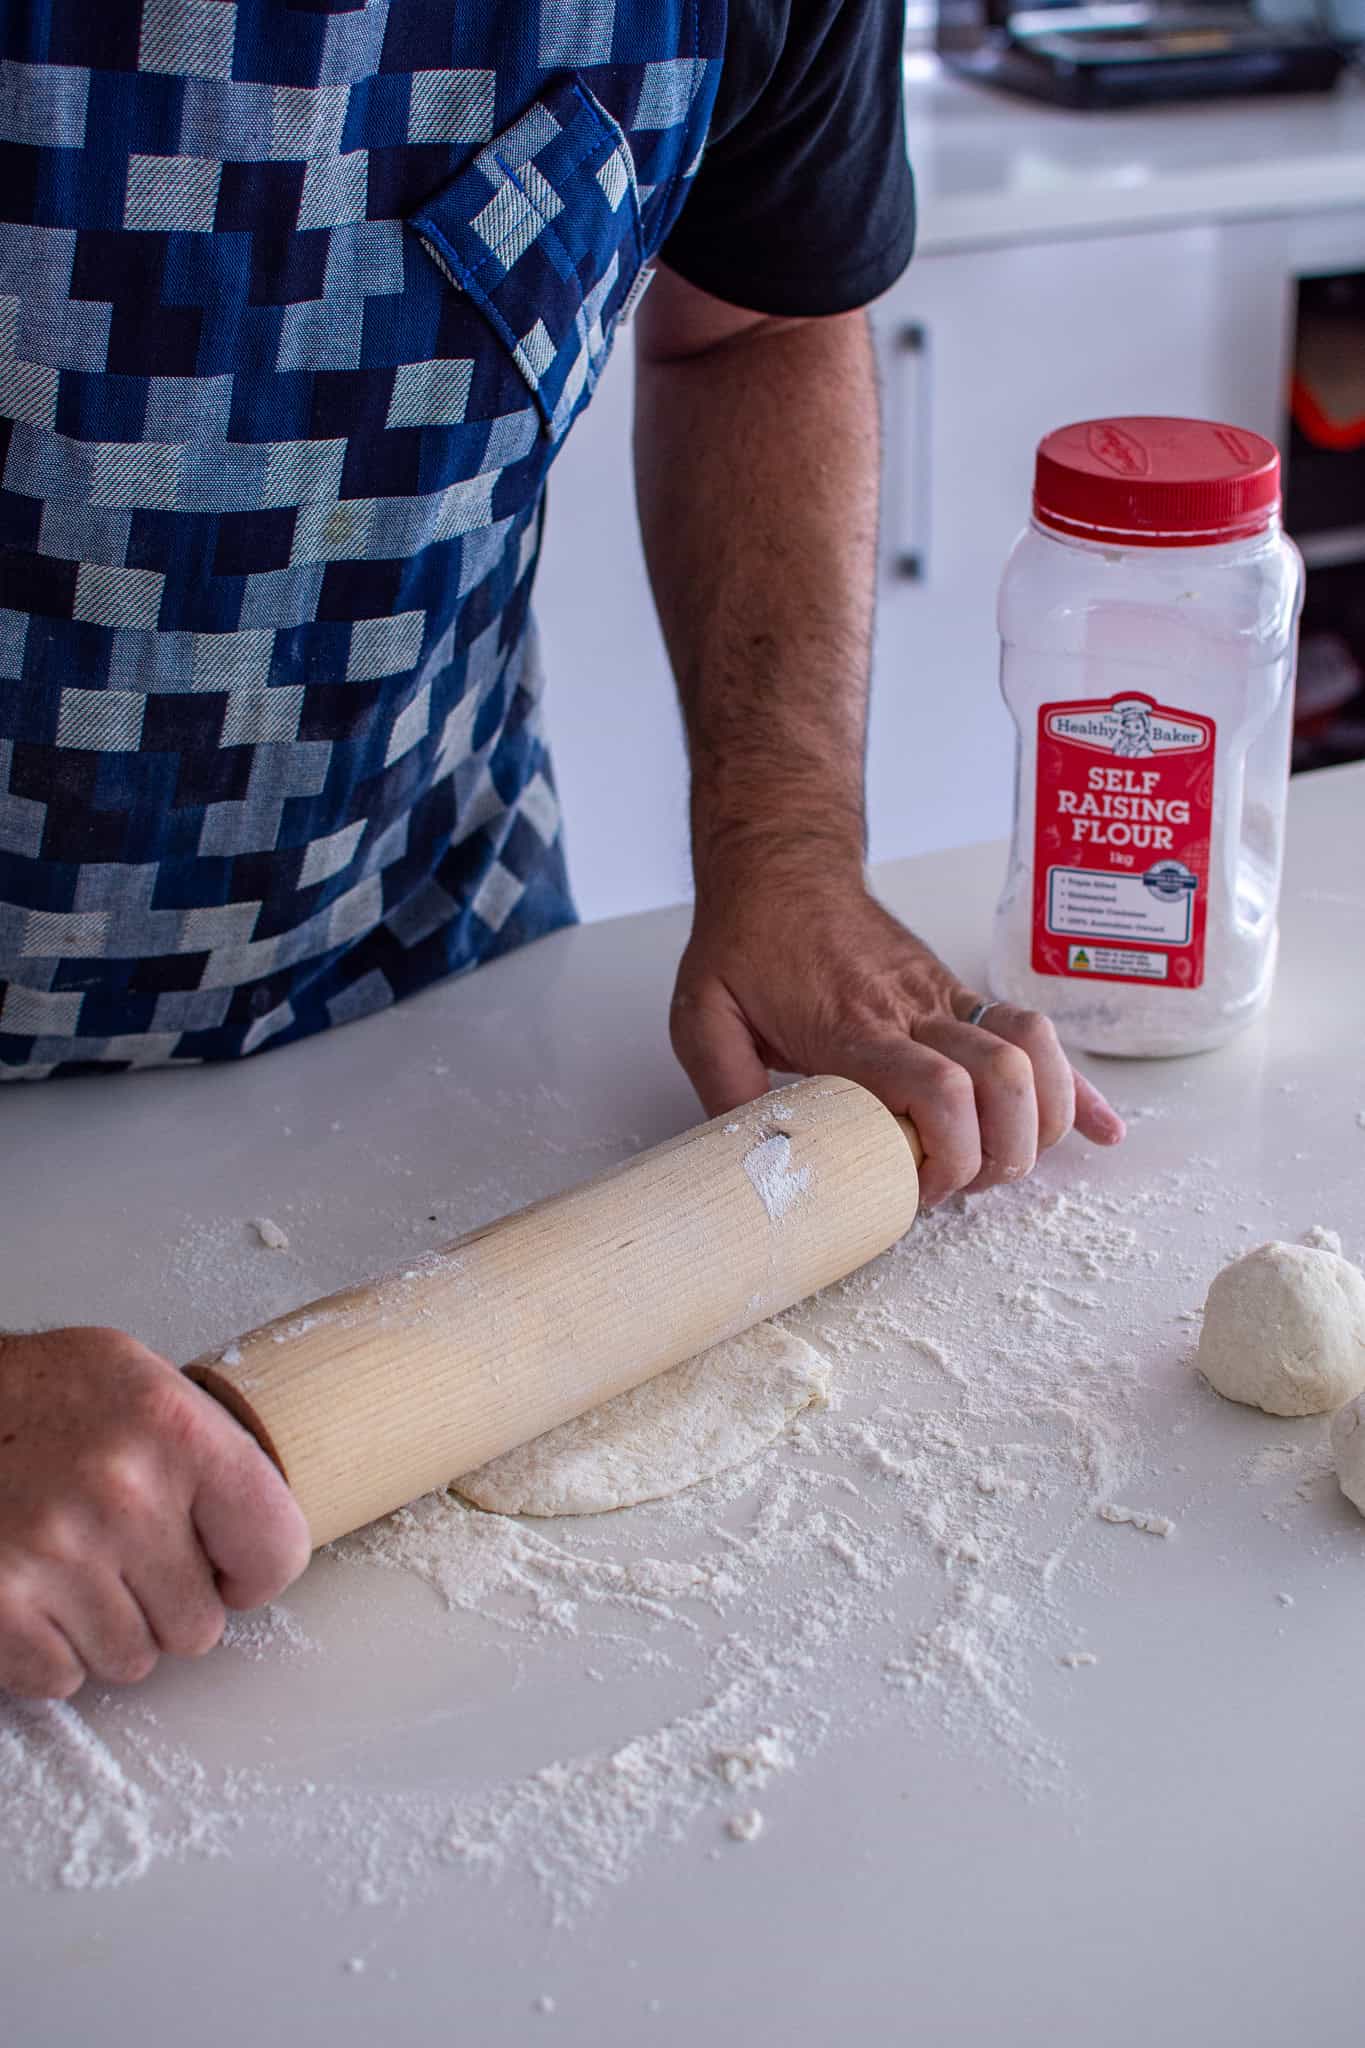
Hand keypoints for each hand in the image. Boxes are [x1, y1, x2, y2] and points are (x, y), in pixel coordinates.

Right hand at [0, 1327, 311, 1699]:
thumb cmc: (36, 1394)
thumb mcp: (139, 1380)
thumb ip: (209, 1452)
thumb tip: (260, 1536)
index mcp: (173, 1428)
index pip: (275, 1547)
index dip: (255, 1569)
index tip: (228, 1565)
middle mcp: (121, 1491)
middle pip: (198, 1625)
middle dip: (167, 1602)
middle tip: (124, 1552)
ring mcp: (53, 1553)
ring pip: (130, 1660)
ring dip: (106, 1627)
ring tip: (73, 1562)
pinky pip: (59, 1678)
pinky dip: (47, 1649)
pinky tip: (34, 1588)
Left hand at [670, 870, 1123, 1207]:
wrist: (781, 865)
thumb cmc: (746, 940)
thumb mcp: (702, 1014)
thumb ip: (725, 1088)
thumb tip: (757, 1158)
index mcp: (852, 1026)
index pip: (936, 1088)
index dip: (949, 1153)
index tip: (920, 1189)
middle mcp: (912, 1011)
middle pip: (1003, 1079)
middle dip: (1001, 1153)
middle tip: (962, 1187)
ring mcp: (946, 1000)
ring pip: (1035, 1052)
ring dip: (1042, 1121)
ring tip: (1008, 1164)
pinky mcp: (961, 996)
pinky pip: (1036, 1036)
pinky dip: (1075, 1088)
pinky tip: (1101, 1131)